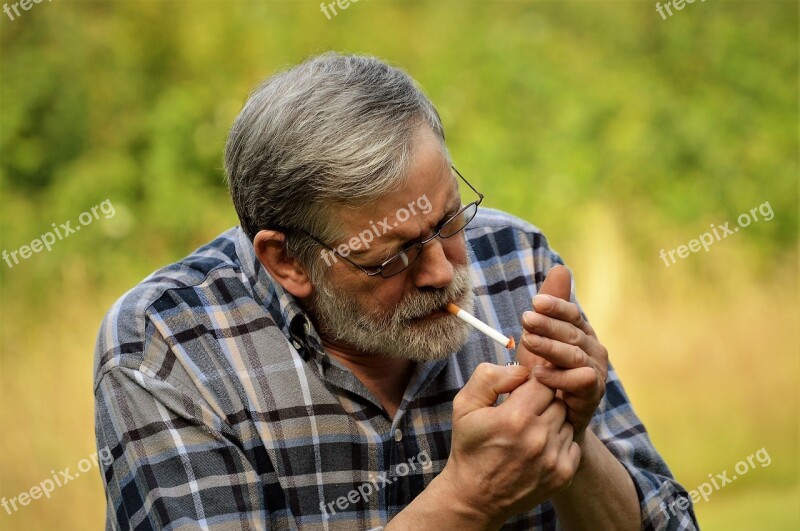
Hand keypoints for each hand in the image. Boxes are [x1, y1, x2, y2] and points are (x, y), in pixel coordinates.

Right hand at [441, 363, 580, 526]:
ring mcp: (553, 458)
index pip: (543, 382)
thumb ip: (489, 377)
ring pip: (566, 422)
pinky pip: (572, 444)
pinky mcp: (563, 475)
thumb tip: (521, 369)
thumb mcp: (464, 405)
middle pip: (557, 401)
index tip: (520, 394)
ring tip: (529, 433)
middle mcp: (538, 437)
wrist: (475, 497)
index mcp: (515, 417)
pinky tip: (538, 450)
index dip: (532, 384)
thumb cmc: (470, 447)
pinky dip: (559, 443)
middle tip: (523, 414)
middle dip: (542, 403)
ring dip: (551, 423)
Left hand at [516, 266, 607, 438]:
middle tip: (526, 319)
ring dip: (551, 348)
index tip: (535, 302)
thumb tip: (561, 268)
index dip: (555, 306)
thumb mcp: (543, 337)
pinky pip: (579, 382)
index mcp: (582, 331)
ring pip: (574, 355)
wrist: (556, 417)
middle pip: (572, 332)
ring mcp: (595, 372)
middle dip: (548, 325)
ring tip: (528, 342)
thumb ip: (550, 308)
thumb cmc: (548, 371)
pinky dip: (559, 377)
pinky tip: (539, 374)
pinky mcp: (593, 394)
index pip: (572, 313)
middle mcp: (593, 349)